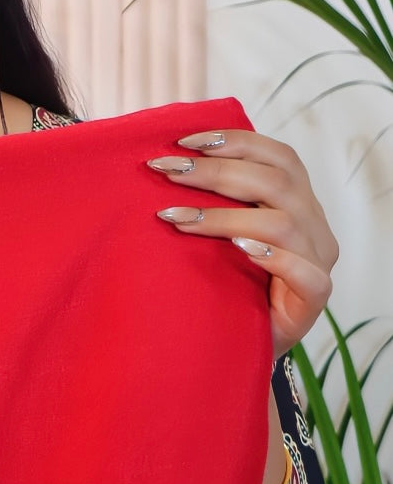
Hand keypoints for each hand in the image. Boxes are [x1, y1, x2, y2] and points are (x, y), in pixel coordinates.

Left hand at [148, 128, 338, 358]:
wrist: (240, 341)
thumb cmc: (227, 280)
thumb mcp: (220, 231)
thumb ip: (215, 197)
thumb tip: (166, 158)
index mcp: (297, 200)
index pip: (278, 156)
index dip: (235, 142)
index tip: (184, 141)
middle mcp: (313, 225)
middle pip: (276, 181)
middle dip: (214, 171)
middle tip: (165, 170)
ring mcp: (318, 260)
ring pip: (283, 222)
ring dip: (223, 215)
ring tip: (176, 217)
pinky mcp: (315, 297)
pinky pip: (304, 272)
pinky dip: (270, 256)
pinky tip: (237, 249)